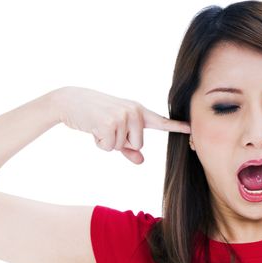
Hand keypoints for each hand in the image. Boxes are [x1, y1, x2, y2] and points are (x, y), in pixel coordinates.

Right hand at [51, 86, 190, 163]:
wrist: (70, 101)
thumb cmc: (95, 117)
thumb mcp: (115, 131)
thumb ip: (129, 148)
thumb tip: (142, 162)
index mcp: (139, 111)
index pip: (161, 122)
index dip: (177, 127)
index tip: (192, 129)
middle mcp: (134, 112)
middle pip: (139, 145)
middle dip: (121, 143)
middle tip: (107, 127)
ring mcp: (123, 116)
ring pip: (122, 147)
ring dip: (108, 142)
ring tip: (99, 125)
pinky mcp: (110, 122)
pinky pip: (109, 147)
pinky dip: (99, 142)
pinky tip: (93, 127)